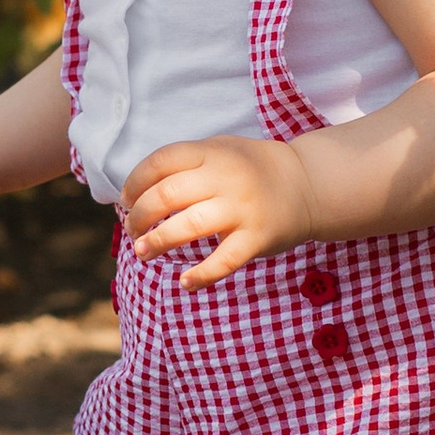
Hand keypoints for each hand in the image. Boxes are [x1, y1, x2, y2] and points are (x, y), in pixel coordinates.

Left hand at [121, 134, 316, 286]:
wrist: (307, 184)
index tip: (126, 201)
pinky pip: (223, 260)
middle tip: (132, 232)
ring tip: (143, 253)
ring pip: (188, 226)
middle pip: (166, 195)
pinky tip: (185, 282)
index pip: (160, 162)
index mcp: (211, 152)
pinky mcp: (257, 238)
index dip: (134, 183)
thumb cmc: (252, 170)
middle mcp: (225, 177)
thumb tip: (136, 195)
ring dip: (157, 242)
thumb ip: (185, 166)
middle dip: (139, 216)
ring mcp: (242, 208)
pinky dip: (201, 275)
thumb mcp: (221, 152)